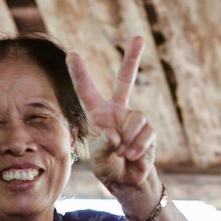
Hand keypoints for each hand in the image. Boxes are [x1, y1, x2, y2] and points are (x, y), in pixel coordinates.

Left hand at [66, 36, 159, 215]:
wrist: (130, 183)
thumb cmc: (109, 169)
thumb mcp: (99, 160)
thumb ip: (104, 147)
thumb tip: (116, 135)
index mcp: (98, 115)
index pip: (87, 91)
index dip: (80, 73)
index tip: (71, 54)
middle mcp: (117, 112)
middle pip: (125, 80)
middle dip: (133, 58)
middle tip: (139, 37)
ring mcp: (134, 120)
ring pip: (136, 118)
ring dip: (129, 139)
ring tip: (123, 153)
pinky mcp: (148, 131)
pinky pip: (145, 132)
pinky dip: (137, 146)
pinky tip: (132, 156)